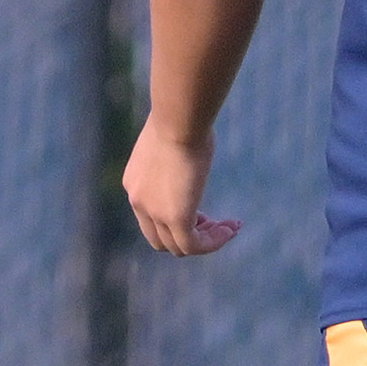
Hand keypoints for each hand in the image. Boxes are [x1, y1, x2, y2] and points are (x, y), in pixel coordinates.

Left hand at [123, 120, 240, 256]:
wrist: (179, 120)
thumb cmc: (181, 119)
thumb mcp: (173, 139)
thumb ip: (175, 154)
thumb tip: (191, 147)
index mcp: (135, 184)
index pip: (150, 218)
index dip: (176, 220)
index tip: (202, 212)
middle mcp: (138, 202)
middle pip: (160, 238)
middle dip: (188, 234)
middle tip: (212, 222)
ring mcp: (154, 211)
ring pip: (178, 246)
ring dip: (205, 240)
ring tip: (228, 227)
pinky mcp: (175, 217)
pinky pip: (193, 245)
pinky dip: (213, 242)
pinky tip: (232, 228)